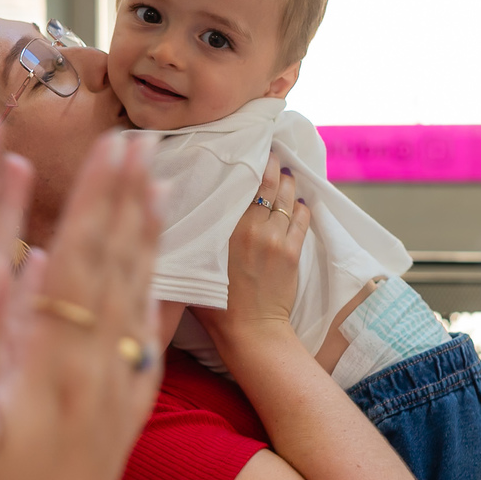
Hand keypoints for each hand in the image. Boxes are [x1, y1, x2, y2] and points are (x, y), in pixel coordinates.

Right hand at [0, 131, 162, 479]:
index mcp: (57, 366)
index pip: (86, 259)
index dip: (100, 198)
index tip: (118, 142)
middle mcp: (100, 375)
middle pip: (123, 269)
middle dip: (132, 203)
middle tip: (147, 147)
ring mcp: (117, 402)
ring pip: (142, 301)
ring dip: (150, 243)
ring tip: (160, 199)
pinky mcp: (120, 428)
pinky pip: (149, 347)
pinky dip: (158, 304)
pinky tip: (164, 294)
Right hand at [193, 153, 310, 343]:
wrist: (250, 330)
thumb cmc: (216, 304)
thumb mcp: (195, 265)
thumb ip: (194, 236)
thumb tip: (179, 214)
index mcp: (224, 229)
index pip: (241, 183)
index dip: (248, 162)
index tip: (248, 149)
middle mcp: (251, 227)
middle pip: (268, 183)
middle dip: (271, 164)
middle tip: (270, 152)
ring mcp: (275, 238)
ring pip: (287, 197)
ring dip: (288, 182)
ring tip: (285, 172)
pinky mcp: (292, 251)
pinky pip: (301, 218)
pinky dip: (301, 206)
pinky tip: (298, 201)